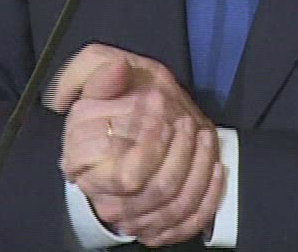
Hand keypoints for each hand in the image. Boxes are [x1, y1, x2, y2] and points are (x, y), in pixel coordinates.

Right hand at [49, 44, 224, 245]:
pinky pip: (186, 223)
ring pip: (174, 205)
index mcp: (82, 164)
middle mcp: (104, 197)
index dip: (150, 144)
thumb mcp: (98, 70)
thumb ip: (96, 68)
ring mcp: (130, 217)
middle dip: (179, 153)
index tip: (162, 105)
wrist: (121, 130)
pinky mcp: (154, 229)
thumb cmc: (114, 99)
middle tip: (187, 120)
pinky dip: (206, 196)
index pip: (125, 175)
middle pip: (155, 190)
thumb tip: (116, 68)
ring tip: (202, 135)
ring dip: (197, 169)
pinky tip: (214, 168)